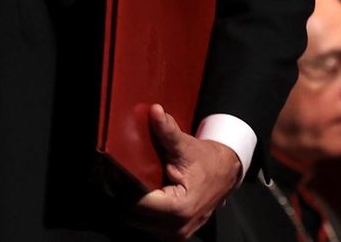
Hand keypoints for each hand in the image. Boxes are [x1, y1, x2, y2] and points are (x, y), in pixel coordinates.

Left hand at [123, 104, 241, 239]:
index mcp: (180, 208)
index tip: (113, 169)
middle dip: (123, 194)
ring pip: (137, 221)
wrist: (226, 174)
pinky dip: (139, 209)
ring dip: (130, 203)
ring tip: (129, 180)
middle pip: (133, 214)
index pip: (137, 202)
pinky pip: (145, 224)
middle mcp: (177, 227)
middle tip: (115, 172)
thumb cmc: (208, 162)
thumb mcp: (186, 146)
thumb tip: (155, 111)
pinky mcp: (172, 234)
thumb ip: (167, 131)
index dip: (123, 185)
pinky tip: (140, 191)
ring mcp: (174, 234)